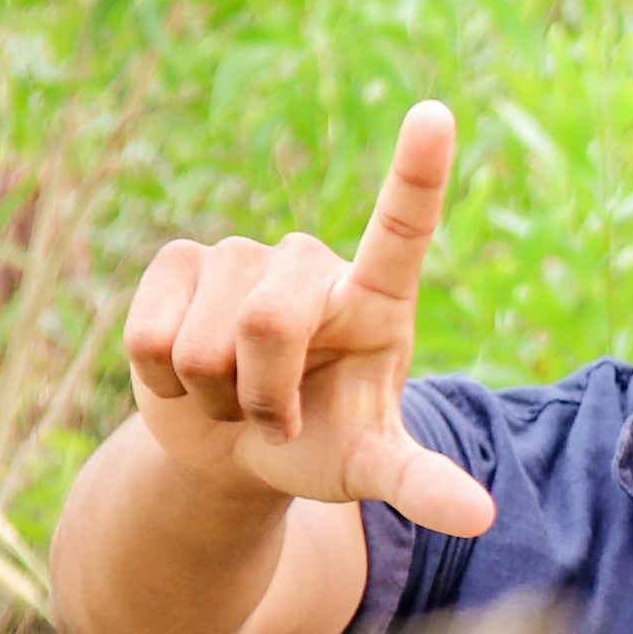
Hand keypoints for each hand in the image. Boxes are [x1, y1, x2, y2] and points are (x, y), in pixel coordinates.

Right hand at [119, 102, 494, 537]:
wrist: (236, 448)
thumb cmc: (321, 448)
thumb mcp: (370, 470)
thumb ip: (422, 485)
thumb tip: (482, 518)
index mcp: (376, 298)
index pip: (401, 230)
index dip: (415, 174)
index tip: (435, 115)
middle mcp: (310, 262)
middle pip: (269, 325)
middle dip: (264, 397)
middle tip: (278, 415)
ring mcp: (240, 255)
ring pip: (205, 342)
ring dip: (215, 395)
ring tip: (235, 392)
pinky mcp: (176, 262)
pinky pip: (150, 337)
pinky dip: (164, 383)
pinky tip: (187, 374)